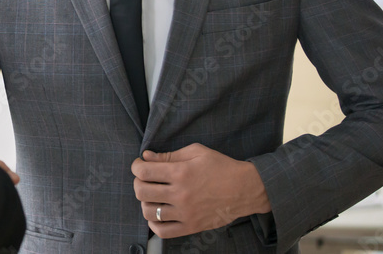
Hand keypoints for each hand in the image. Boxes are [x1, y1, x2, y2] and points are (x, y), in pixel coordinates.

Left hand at [131, 143, 271, 238]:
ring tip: (152, 196)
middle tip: (145, 179)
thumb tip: (146, 157)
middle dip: (138, 182)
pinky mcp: (192, 227)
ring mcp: (186, 213)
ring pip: (149, 212)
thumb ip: (169, 155)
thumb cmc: (221, 166)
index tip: (140, 164)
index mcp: (181, 172)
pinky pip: (163, 231)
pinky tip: (157, 214)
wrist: (246, 189)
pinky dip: (154, 223)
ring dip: (145, 202)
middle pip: (141, 192)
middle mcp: (181, 194)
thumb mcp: (196, 152)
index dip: (136, 166)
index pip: (144, 172)